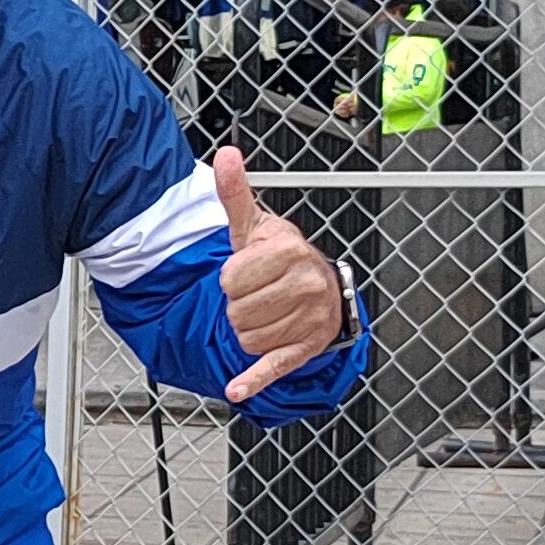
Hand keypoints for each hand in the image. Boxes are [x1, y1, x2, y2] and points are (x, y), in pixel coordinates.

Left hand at [213, 145, 346, 401]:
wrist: (320, 288)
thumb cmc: (280, 257)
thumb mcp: (255, 226)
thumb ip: (235, 194)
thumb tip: (224, 155)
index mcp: (289, 251)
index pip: (229, 279)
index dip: (230, 278)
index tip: (247, 272)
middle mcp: (305, 285)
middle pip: (237, 311)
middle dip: (238, 305)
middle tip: (258, 294)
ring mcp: (307, 320)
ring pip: (246, 338)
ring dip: (247, 329)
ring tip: (267, 312)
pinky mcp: (303, 350)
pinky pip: (271, 367)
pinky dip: (252, 380)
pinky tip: (236, 390)